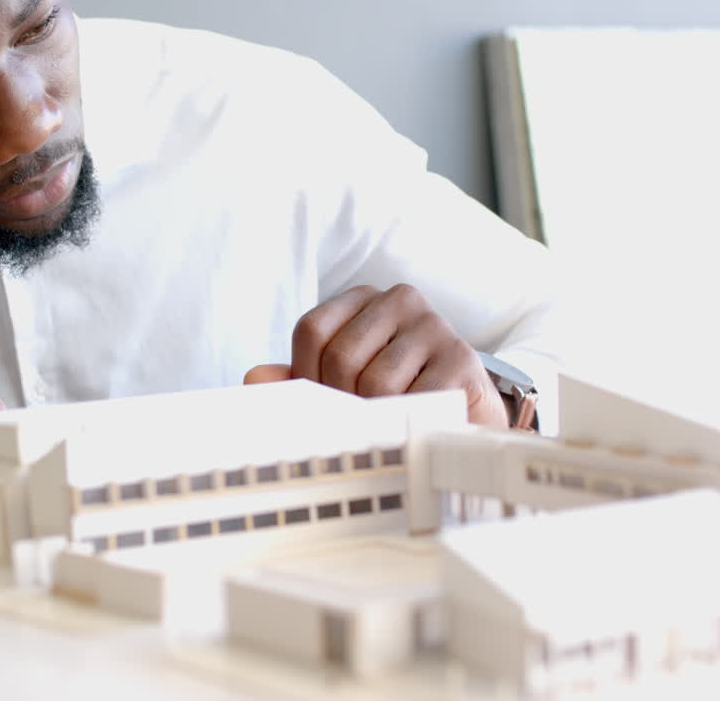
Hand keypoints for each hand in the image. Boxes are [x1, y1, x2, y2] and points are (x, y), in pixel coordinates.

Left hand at [245, 285, 506, 426]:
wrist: (465, 417)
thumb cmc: (394, 395)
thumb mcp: (340, 384)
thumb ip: (297, 378)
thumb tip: (254, 376)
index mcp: (363, 299)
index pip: (312, 330)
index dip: (306, 374)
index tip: (323, 399)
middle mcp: (400, 299)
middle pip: (340, 356)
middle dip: (342, 399)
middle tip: (362, 416)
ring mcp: (435, 325)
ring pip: (375, 382)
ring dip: (376, 414)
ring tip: (393, 418)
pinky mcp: (462, 360)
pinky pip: (413, 400)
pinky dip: (407, 421)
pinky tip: (418, 421)